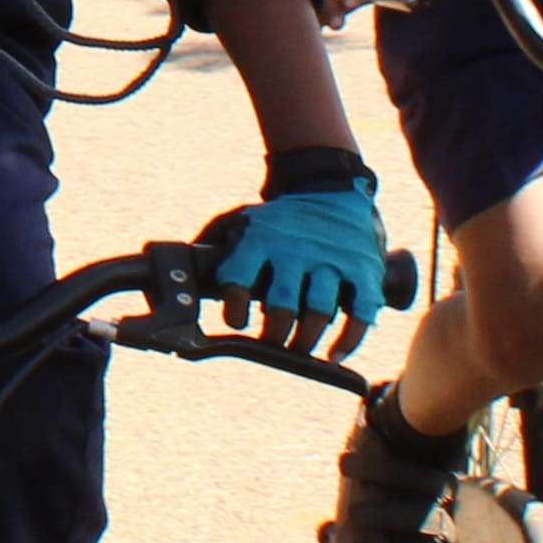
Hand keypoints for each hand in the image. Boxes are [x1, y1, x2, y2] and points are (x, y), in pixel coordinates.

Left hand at [203, 180, 388, 355]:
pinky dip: (349, 339)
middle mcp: (295, 250)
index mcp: (260, 239)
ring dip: (306, 340)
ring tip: (298, 350)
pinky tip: (334, 354)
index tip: (237, 323)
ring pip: (318, 310)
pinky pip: (361, 311)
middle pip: (282, 305)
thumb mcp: (243, 220)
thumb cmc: (279, 219)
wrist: (331, 188)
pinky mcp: (363, 270)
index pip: (238, 279)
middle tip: (271, 344)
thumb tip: (179, 271)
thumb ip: (214, 242)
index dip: (234, 308)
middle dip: (274, 335)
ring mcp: (332, 260)